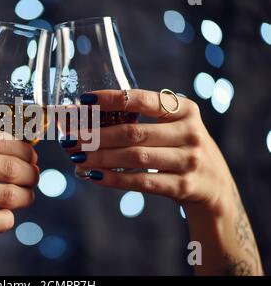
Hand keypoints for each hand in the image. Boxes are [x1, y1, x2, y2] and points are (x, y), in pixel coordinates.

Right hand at [0, 121, 38, 273]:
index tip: (31, 156)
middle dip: (31, 174)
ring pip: (4, 194)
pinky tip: (7, 217)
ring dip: (24, 197)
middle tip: (35, 177)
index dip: (24, 150)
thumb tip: (11, 143)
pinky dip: (6, 220)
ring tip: (28, 197)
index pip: (0, 139)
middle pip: (8, 166)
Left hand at [68, 89, 231, 212]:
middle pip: (133, 132)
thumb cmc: (182, 149)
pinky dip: (114, 179)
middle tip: (70, 137)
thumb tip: (91, 116)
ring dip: (100, 157)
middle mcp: (190, 132)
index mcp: (185, 110)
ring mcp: (189, 161)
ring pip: (134, 157)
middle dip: (96, 135)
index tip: (83, 101)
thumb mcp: (175, 127)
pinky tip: (94, 175)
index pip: (142, 99)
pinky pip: (141, 182)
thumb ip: (145, 118)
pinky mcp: (183, 186)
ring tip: (76, 156)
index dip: (110, 99)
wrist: (215, 186)